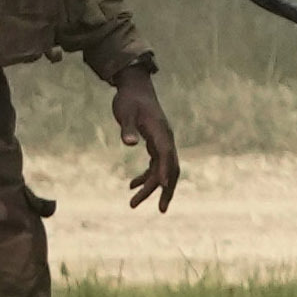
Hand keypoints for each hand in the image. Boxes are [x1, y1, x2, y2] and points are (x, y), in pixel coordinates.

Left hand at [110, 72, 184, 211]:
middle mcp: (165, 138)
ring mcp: (161, 141)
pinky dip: (146, 176)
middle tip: (161, 210)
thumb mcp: (125, 112)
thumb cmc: (129, 99)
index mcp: (160, 131)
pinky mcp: (155, 142)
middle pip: (171, 167)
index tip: (162, 187)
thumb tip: (128, 143)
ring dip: (152, 187)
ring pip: (163, 168)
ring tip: (133, 204)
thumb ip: (127, 128)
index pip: (166, 154)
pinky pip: (155, 164)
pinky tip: (131, 185)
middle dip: (166, 189)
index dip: (166, 171)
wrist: (134, 86)